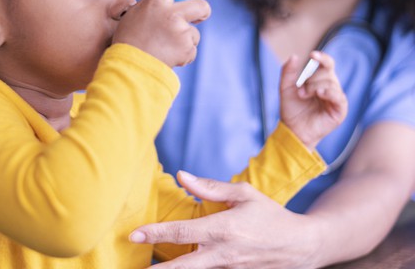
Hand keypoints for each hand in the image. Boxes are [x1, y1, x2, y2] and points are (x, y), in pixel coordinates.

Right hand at [113, 0, 210, 66]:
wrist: (130, 67)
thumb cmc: (128, 41)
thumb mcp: (134, 15)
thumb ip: (151, 6)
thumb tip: (162, 4)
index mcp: (155, 2)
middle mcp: (171, 14)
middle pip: (201, 5)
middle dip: (203, 10)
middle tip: (199, 15)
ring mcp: (180, 32)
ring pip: (194, 33)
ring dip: (185, 40)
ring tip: (166, 47)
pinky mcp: (186, 48)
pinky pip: (191, 50)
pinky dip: (183, 54)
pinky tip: (168, 56)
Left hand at [130, 172, 318, 268]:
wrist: (302, 246)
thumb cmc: (270, 215)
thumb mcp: (243, 194)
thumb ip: (209, 187)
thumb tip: (181, 175)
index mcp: (223, 229)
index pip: (181, 232)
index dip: (155, 234)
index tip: (133, 235)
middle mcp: (224, 254)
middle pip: (183, 266)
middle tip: (136, 268)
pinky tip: (178, 268)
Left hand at [280, 51, 347, 149]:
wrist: (293, 129)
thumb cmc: (291, 109)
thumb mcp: (285, 88)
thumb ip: (288, 72)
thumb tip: (294, 56)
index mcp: (320, 79)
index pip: (327, 64)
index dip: (322, 58)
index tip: (313, 55)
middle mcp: (330, 86)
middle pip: (327, 72)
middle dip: (311, 79)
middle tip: (300, 91)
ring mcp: (336, 98)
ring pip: (331, 83)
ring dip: (314, 87)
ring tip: (304, 96)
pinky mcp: (340, 110)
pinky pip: (339, 96)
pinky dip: (329, 93)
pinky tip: (320, 94)